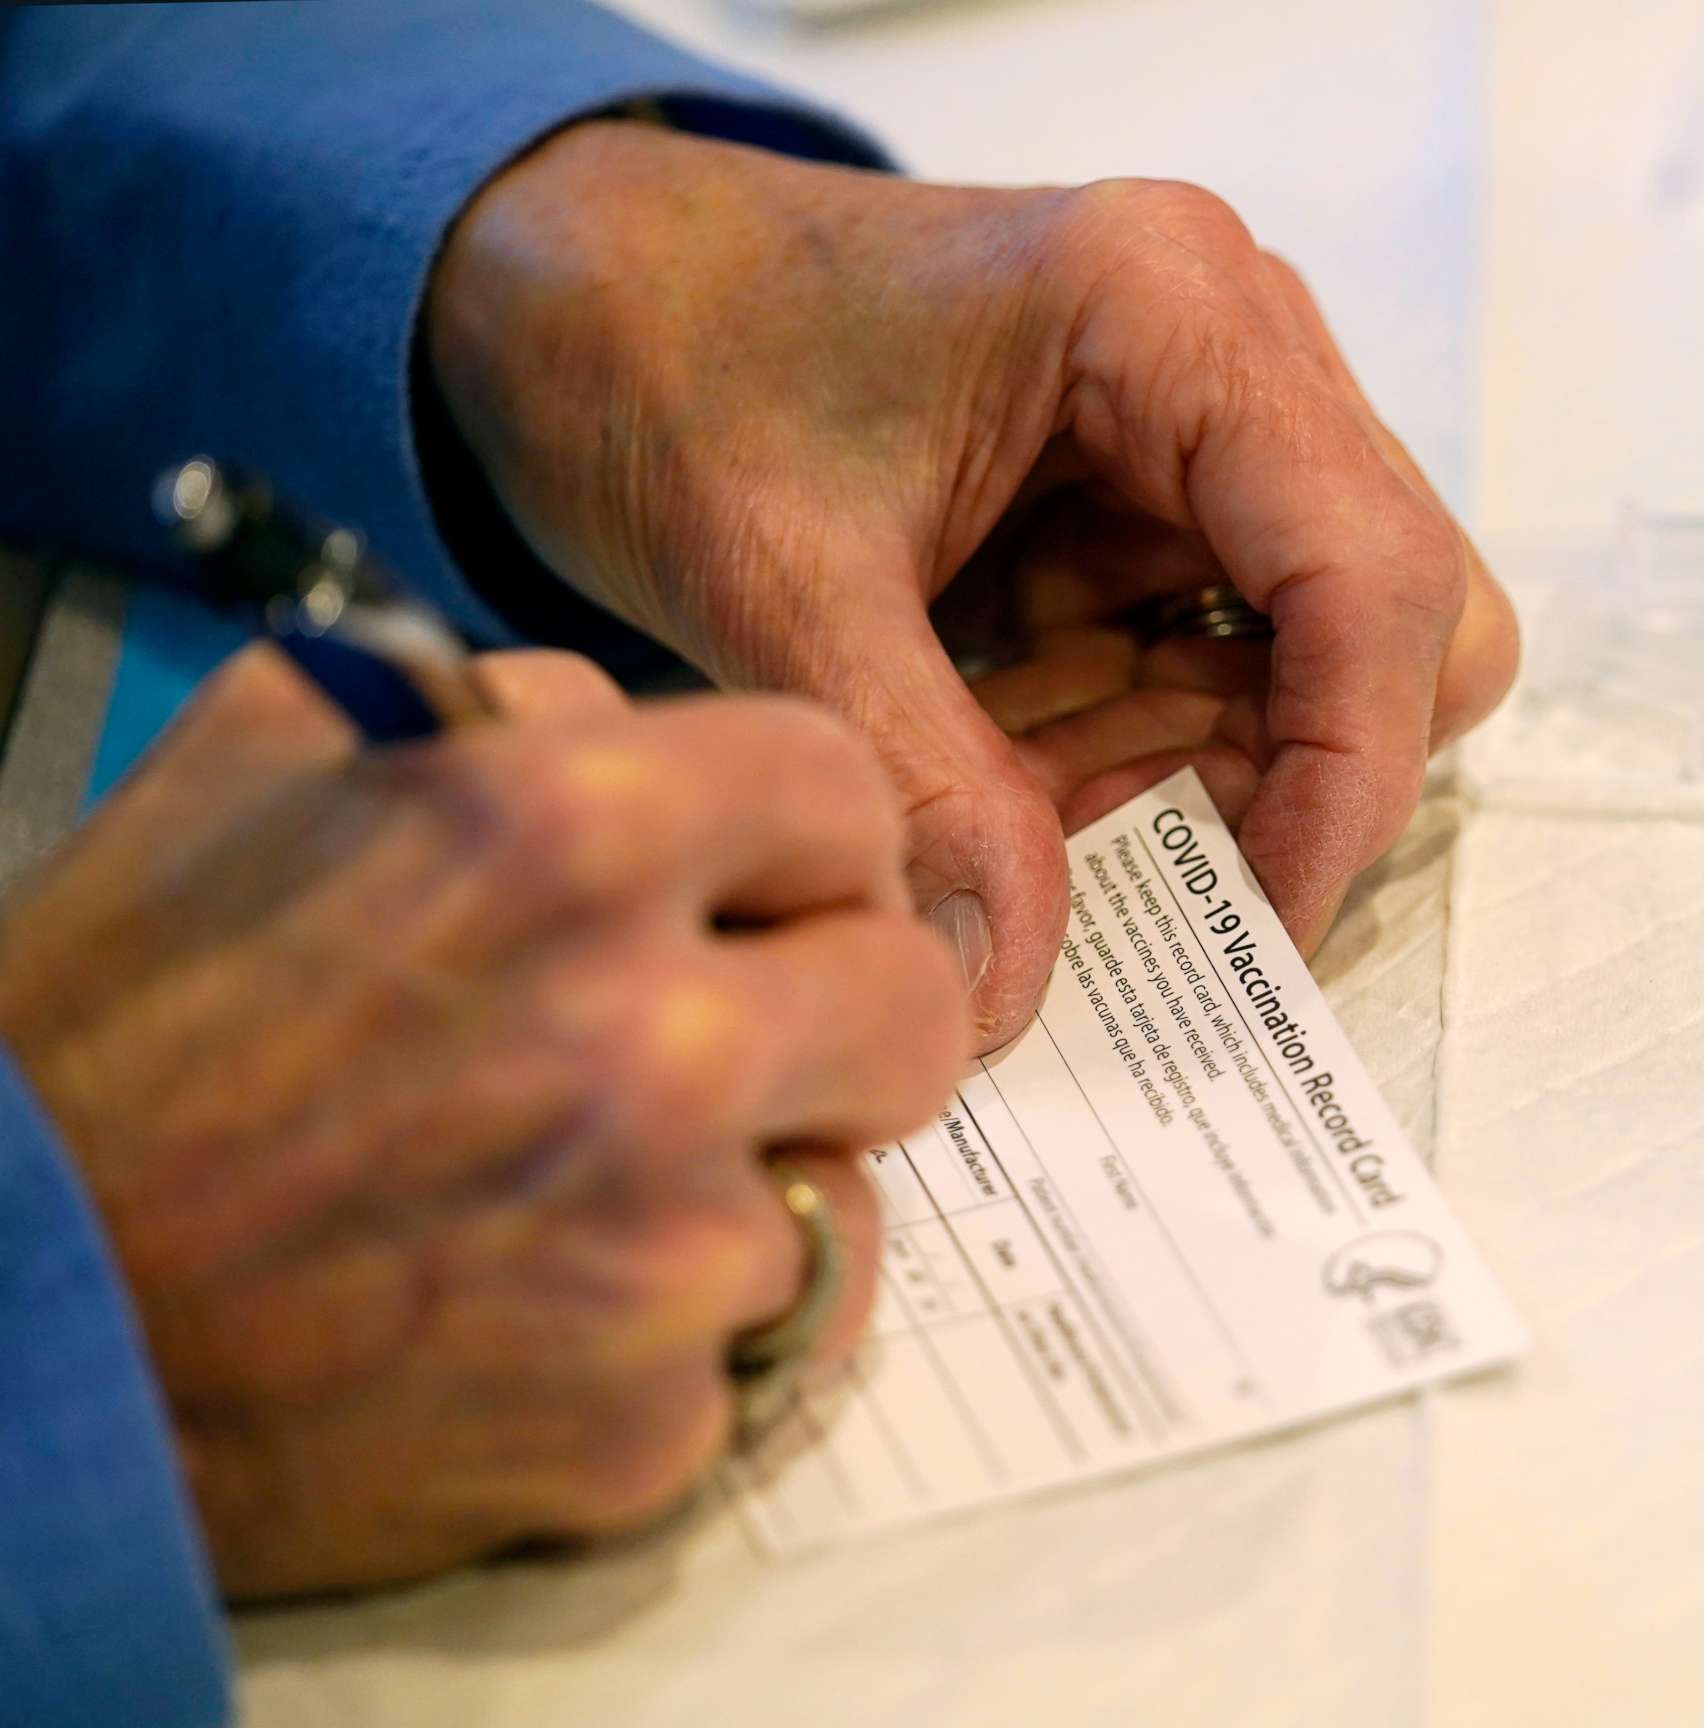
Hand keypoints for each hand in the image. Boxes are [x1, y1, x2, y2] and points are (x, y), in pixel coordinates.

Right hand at [0, 648, 966, 1596]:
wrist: (6, 1321)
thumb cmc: (112, 1033)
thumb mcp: (269, 766)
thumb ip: (509, 710)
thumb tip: (651, 722)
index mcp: (568, 832)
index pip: (851, 794)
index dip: (816, 847)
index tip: (783, 893)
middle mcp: (650, 1033)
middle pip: (915, 1002)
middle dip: (836, 1016)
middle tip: (731, 1044)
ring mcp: (665, 1249)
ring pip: (842, 1189)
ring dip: (739, 1188)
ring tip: (564, 1191)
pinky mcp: (648, 1426)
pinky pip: (752, 1348)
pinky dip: (668, 1336)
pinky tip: (529, 1310)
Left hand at [426, 121, 1518, 1041]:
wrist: (575, 282)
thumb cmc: (659, 352)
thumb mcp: (774, 580)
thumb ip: (918, 785)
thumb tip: (1018, 988)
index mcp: (1168, 311)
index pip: (1369, 573)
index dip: (1347, 778)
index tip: (1263, 928)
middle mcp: (1236, 348)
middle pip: (1404, 619)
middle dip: (1302, 782)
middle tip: (1167, 899)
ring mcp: (1215, 420)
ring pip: (1334, 656)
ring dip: (1212, 774)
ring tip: (1040, 821)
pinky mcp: (1167, 491)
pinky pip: (1231, 659)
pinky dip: (1151, 749)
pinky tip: (1021, 772)